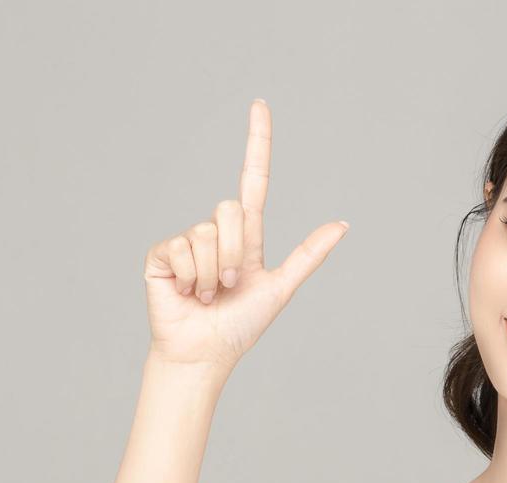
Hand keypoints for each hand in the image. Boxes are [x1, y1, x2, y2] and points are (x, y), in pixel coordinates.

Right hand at [142, 99, 349, 373]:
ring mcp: (187, 241)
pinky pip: (182, 246)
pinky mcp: (162, 253)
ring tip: (208, 294)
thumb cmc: (241, 326)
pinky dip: (192, 276)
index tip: (260, 104)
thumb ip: (309, 255)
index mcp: (246, 237)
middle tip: (229, 285)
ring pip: (208, 231)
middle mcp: (216, 233)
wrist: (205, 354)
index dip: (257, 143)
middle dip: (236, 252)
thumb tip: (343, 224)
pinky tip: (187, 293)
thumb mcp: (281, 288)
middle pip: (230, 209)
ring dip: (213, 271)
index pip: (253, 181)